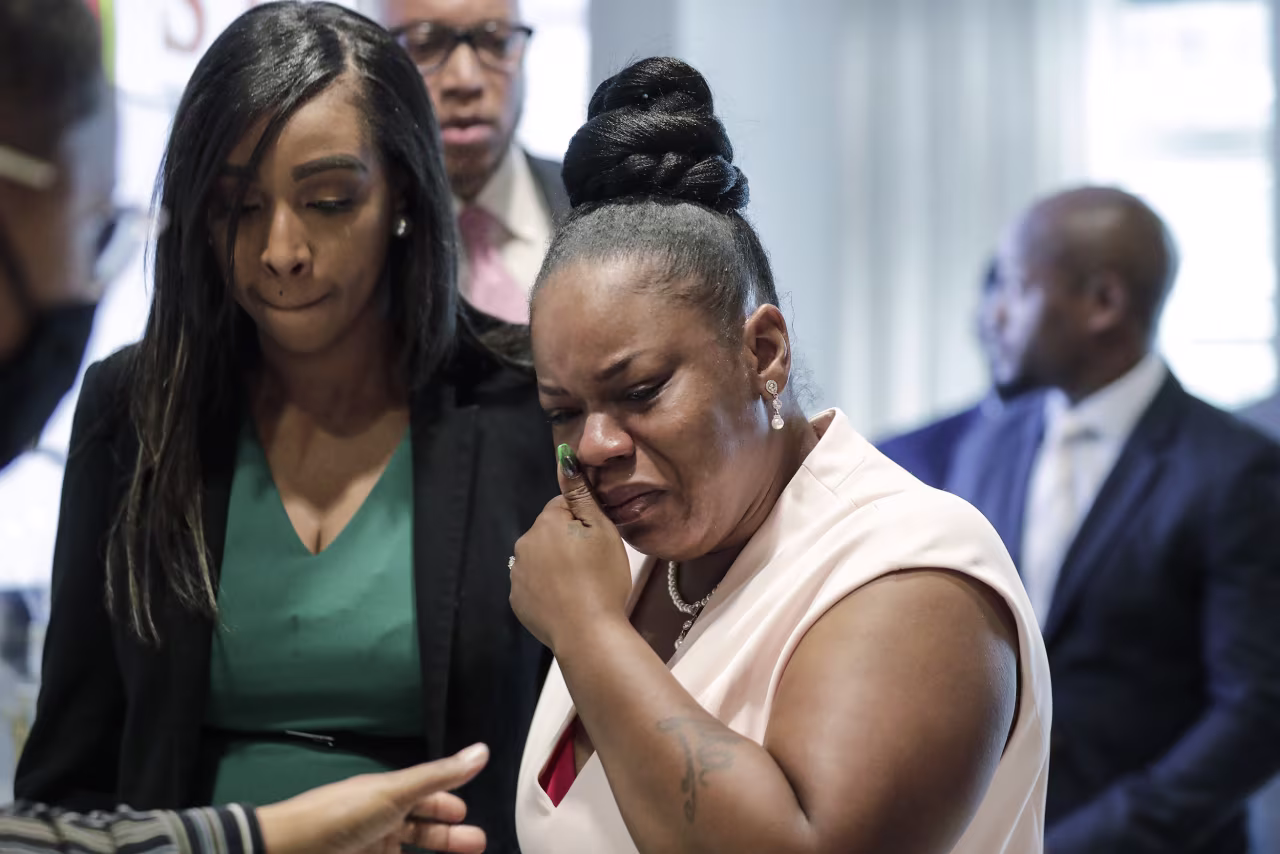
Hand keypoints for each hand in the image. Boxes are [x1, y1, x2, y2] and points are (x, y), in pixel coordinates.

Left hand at [256, 743, 488, 853]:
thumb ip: (439, 776)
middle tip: (476, 843)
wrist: (288, 852)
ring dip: (434, 853)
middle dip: (448, 836)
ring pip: (407, 852)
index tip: (466, 813)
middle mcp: (379, 821)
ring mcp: (368, 848)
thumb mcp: (395, 792)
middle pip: (420, 829)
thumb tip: (481, 751)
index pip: (424, 796)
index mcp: (387, 795)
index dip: (446, 803)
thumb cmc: (341, 816)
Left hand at [509, 444, 633, 652]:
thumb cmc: (603, 579)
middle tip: (592, 565)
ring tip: (580, 586)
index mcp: (545, 523)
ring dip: (556, 565)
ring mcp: (516, 574)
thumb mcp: (602, 531)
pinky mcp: (517, 600)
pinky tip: (566, 601)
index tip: (597, 544)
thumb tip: (564, 459)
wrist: (588, 633)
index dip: (584, 522)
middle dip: (567, 542)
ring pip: (540, 558)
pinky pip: (533, 584)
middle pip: (549, 532)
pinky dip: (547, 588)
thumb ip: (581, 494)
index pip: (564, 507)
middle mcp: (523, 544)